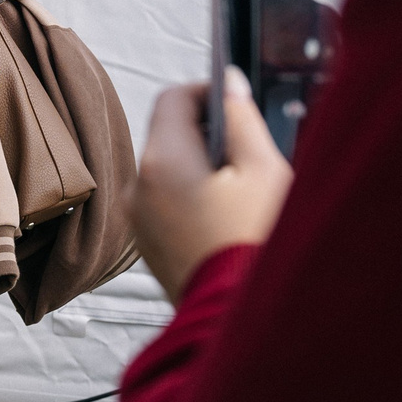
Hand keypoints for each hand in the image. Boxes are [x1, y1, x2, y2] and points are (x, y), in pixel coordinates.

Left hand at [132, 68, 292, 302]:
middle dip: (210, 134)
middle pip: (170, 135)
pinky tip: (229, 218)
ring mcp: (139, 220)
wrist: (239, 320)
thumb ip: (242, 118)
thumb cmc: (257, 246)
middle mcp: (138, 187)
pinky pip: (168, 203)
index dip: (208, 92)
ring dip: (203, 167)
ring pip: (170, 170)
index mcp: (161, 162)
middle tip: (251, 151)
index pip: (173, 98)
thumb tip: (229, 82)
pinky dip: (194, 197)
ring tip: (244, 191)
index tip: (239, 104)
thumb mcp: (264, 171)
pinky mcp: (149, 246)